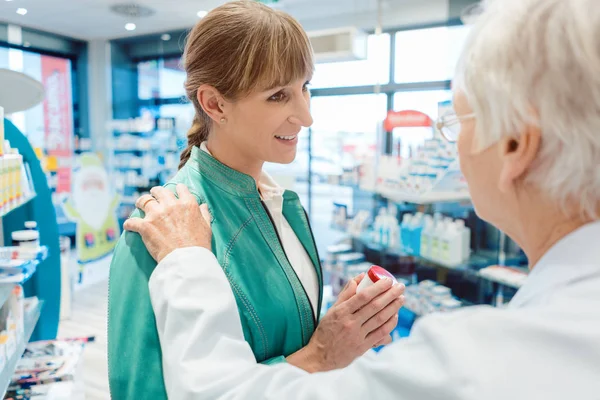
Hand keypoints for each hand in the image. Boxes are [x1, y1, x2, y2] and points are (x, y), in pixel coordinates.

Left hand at [124, 184, 212, 262]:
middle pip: (160, 191)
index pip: (180, 189)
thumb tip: (203, 205)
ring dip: (141, 202)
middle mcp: (171, 205)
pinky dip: (130, 224)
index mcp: (187, 204)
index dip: (177, 189)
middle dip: (156, 192)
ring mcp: (156, 214)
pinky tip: (129, 226)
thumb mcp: (207, 226)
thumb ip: (204, 214)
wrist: (186, 259)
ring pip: (144, 200)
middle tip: (153, 195)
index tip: (174, 191)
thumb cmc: (199, 244)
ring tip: (139, 204)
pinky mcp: (145, 226)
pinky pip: (132, 221)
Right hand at [287, 275, 404, 371]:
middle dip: (390, 295)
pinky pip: (380, 334)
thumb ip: (346, 293)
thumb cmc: (326, 330)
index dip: (378, 287)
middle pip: (375, 306)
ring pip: (379, 319)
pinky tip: (395, 316)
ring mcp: (357, 335)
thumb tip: (360, 277)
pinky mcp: (362, 347)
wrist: (320, 355)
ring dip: (393, 308)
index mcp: (341, 311)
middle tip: (400, 287)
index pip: (363, 296)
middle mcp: (350, 323)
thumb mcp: (332, 309)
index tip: (388, 280)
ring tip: (401, 299)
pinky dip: (389, 324)